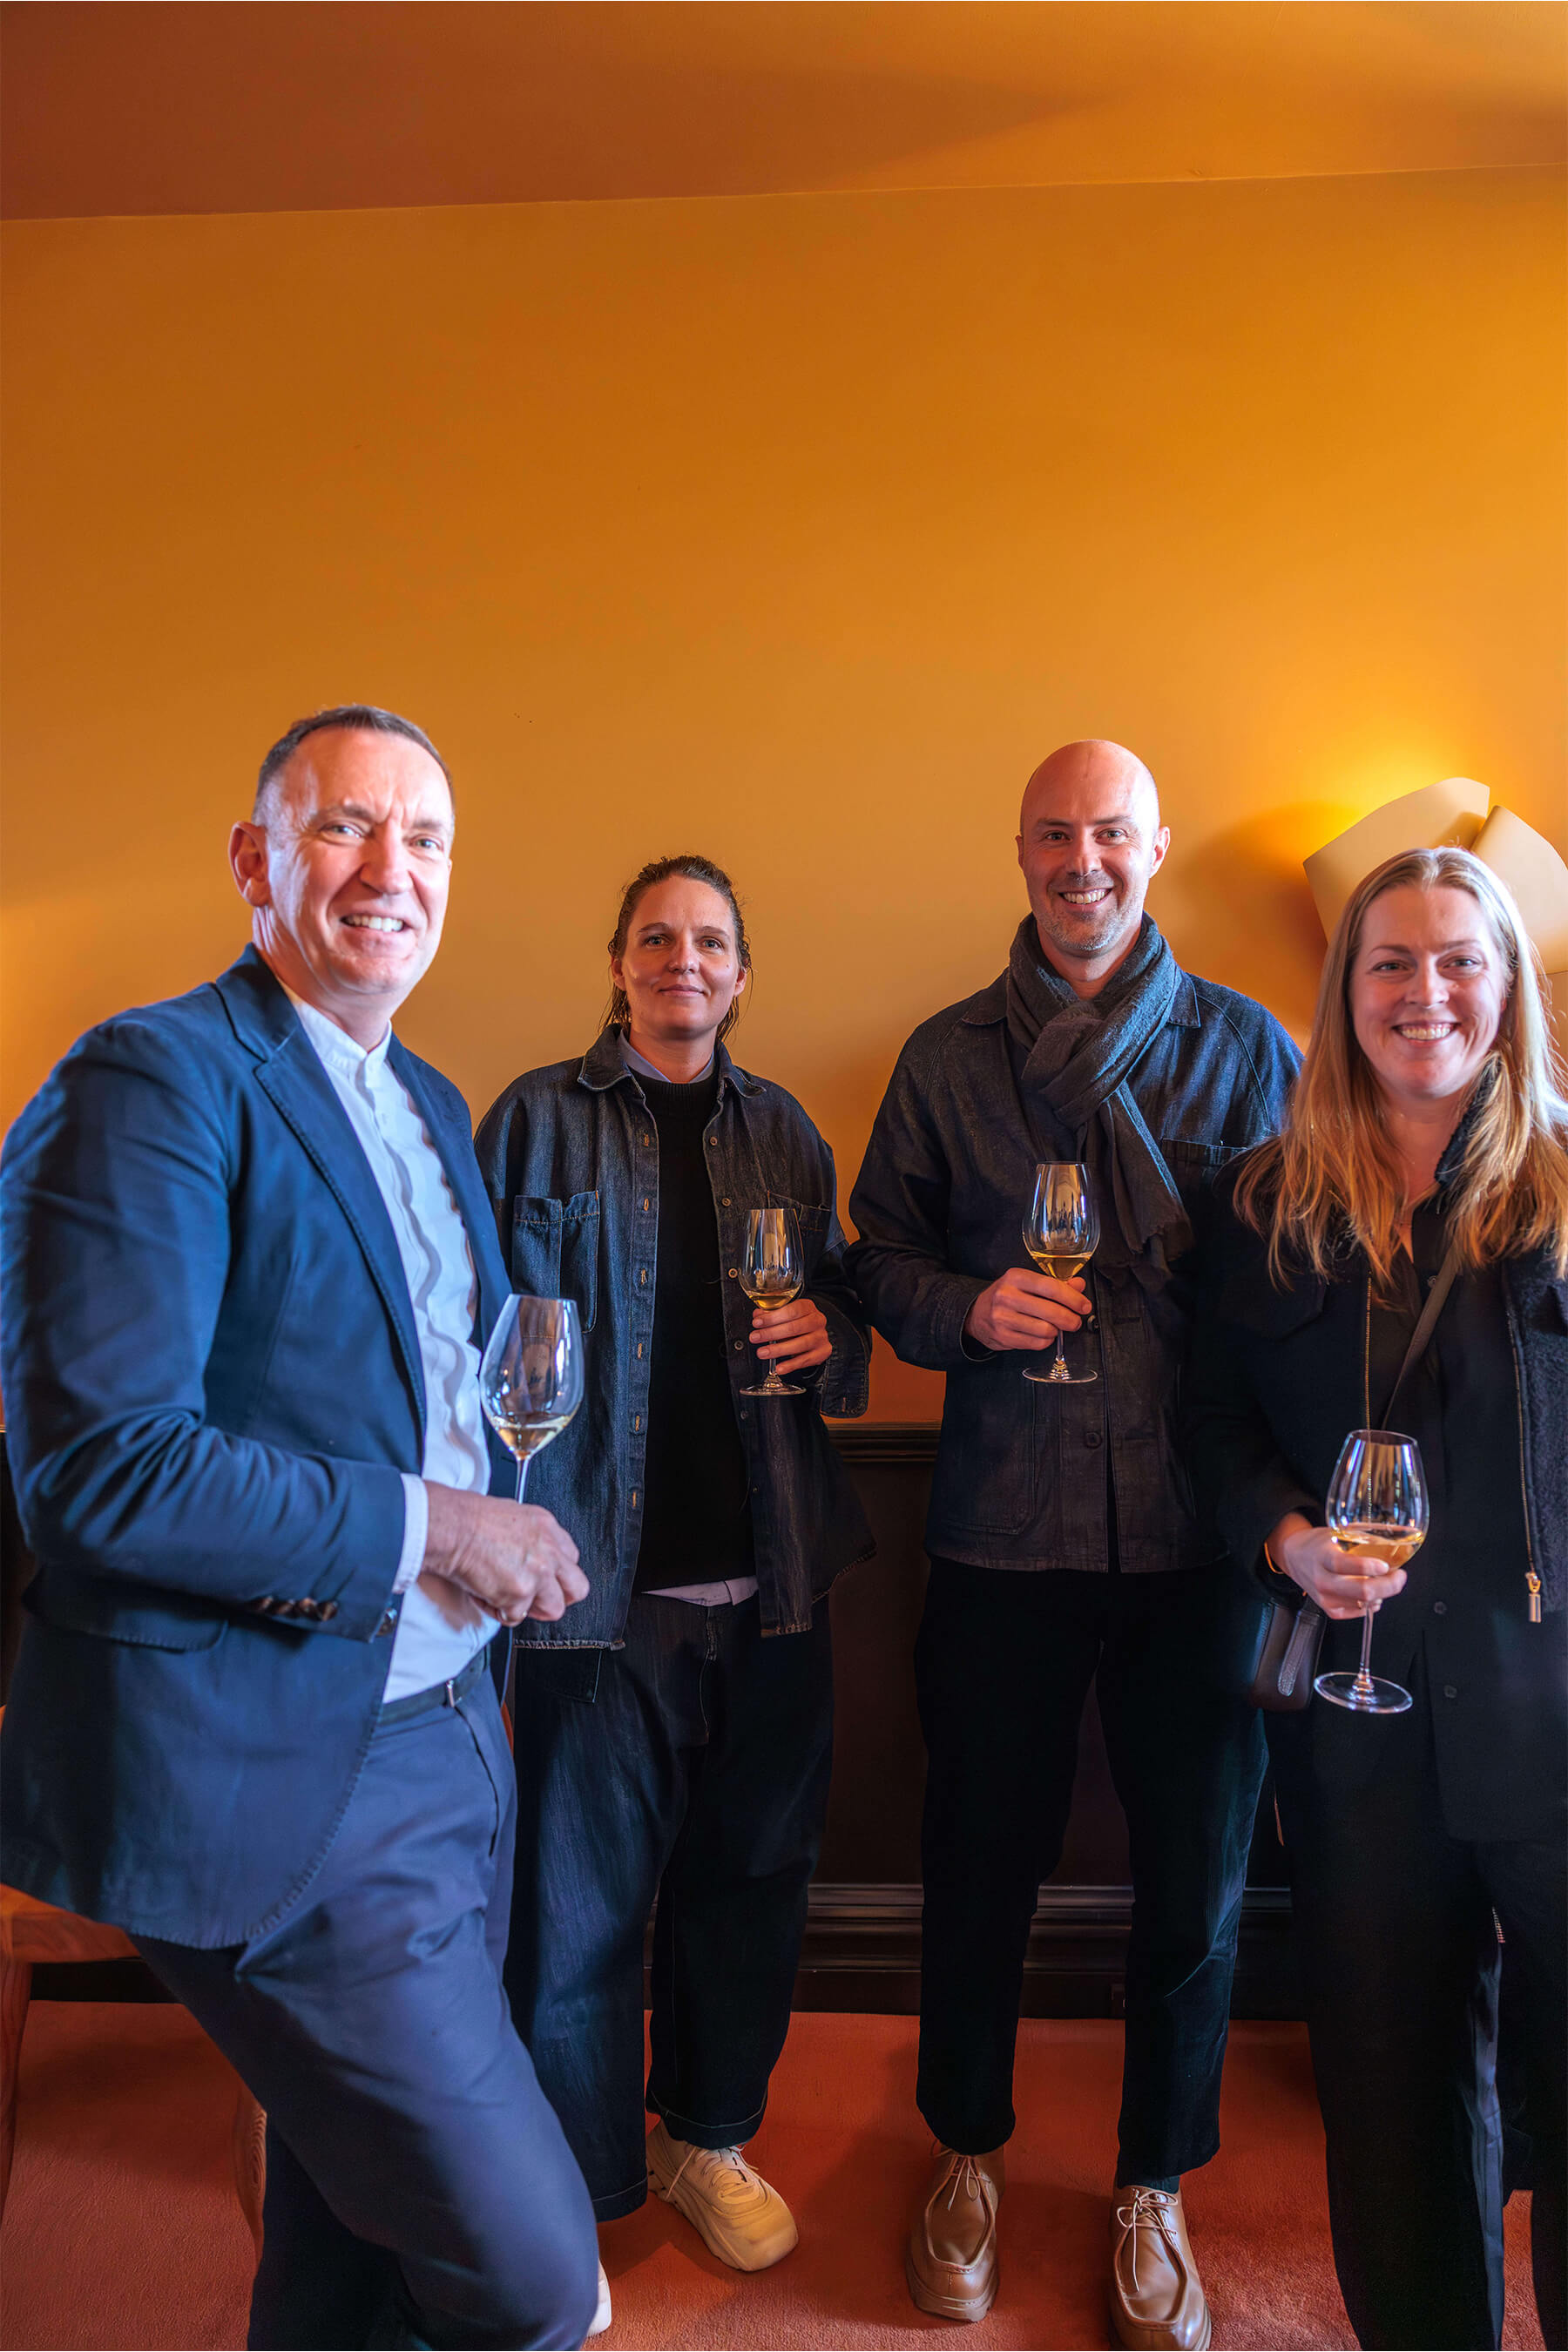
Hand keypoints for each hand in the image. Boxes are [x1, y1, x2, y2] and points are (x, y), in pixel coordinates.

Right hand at [421, 1485, 588, 1624]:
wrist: (452, 1527)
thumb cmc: (469, 1517)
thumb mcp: (512, 1515)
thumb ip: (529, 1538)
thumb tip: (525, 1554)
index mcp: (547, 1528)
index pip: (571, 1558)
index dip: (555, 1572)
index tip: (541, 1577)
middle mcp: (549, 1551)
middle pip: (578, 1587)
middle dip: (559, 1597)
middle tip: (537, 1599)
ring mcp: (538, 1574)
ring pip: (554, 1608)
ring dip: (531, 1609)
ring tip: (507, 1599)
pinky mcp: (520, 1594)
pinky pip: (516, 1617)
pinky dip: (497, 1611)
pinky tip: (483, 1595)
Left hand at [750, 1295, 832, 1375]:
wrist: (817, 1335)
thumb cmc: (799, 1323)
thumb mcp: (785, 1315)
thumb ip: (771, 1314)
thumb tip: (758, 1315)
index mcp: (808, 1307)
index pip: (791, 1311)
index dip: (772, 1317)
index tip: (757, 1323)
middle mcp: (817, 1321)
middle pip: (794, 1327)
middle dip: (771, 1333)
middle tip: (755, 1337)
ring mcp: (821, 1337)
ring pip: (800, 1344)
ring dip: (778, 1349)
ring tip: (763, 1352)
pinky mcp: (822, 1352)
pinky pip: (805, 1360)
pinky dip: (791, 1365)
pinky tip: (779, 1367)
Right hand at [963, 1266, 1089, 1353]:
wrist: (976, 1314)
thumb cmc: (1007, 1296)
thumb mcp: (1027, 1283)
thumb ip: (1055, 1284)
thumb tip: (1079, 1286)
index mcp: (1015, 1277)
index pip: (1051, 1287)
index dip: (1073, 1299)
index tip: (1085, 1306)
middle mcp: (1007, 1296)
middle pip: (1051, 1311)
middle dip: (1070, 1319)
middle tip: (1075, 1321)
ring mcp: (1003, 1318)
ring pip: (1046, 1330)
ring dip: (1056, 1331)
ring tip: (1054, 1327)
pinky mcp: (1003, 1337)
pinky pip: (1037, 1343)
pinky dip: (1045, 1341)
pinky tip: (1042, 1334)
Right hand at [1268, 1512, 1408, 1620]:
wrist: (1295, 1557)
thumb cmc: (1319, 1544)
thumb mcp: (1337, 1533)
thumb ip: (1361, 1537)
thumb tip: (1394, 1538)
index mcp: (1323, 1557)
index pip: (1347, 1565)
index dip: (1371, 1567)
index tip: (1386, 1565)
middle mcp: (1322, 1580)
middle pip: (1363, 1590)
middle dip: (1389, 1585)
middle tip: (1400, 1576)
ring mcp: (1325, 1598)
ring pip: (1364, 1603)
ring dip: (1382, 1594)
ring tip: (1386, 1582)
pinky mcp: (1329, 1610)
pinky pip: (1359, 1612)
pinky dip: (1372, 1604)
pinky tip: (1374, 1595)